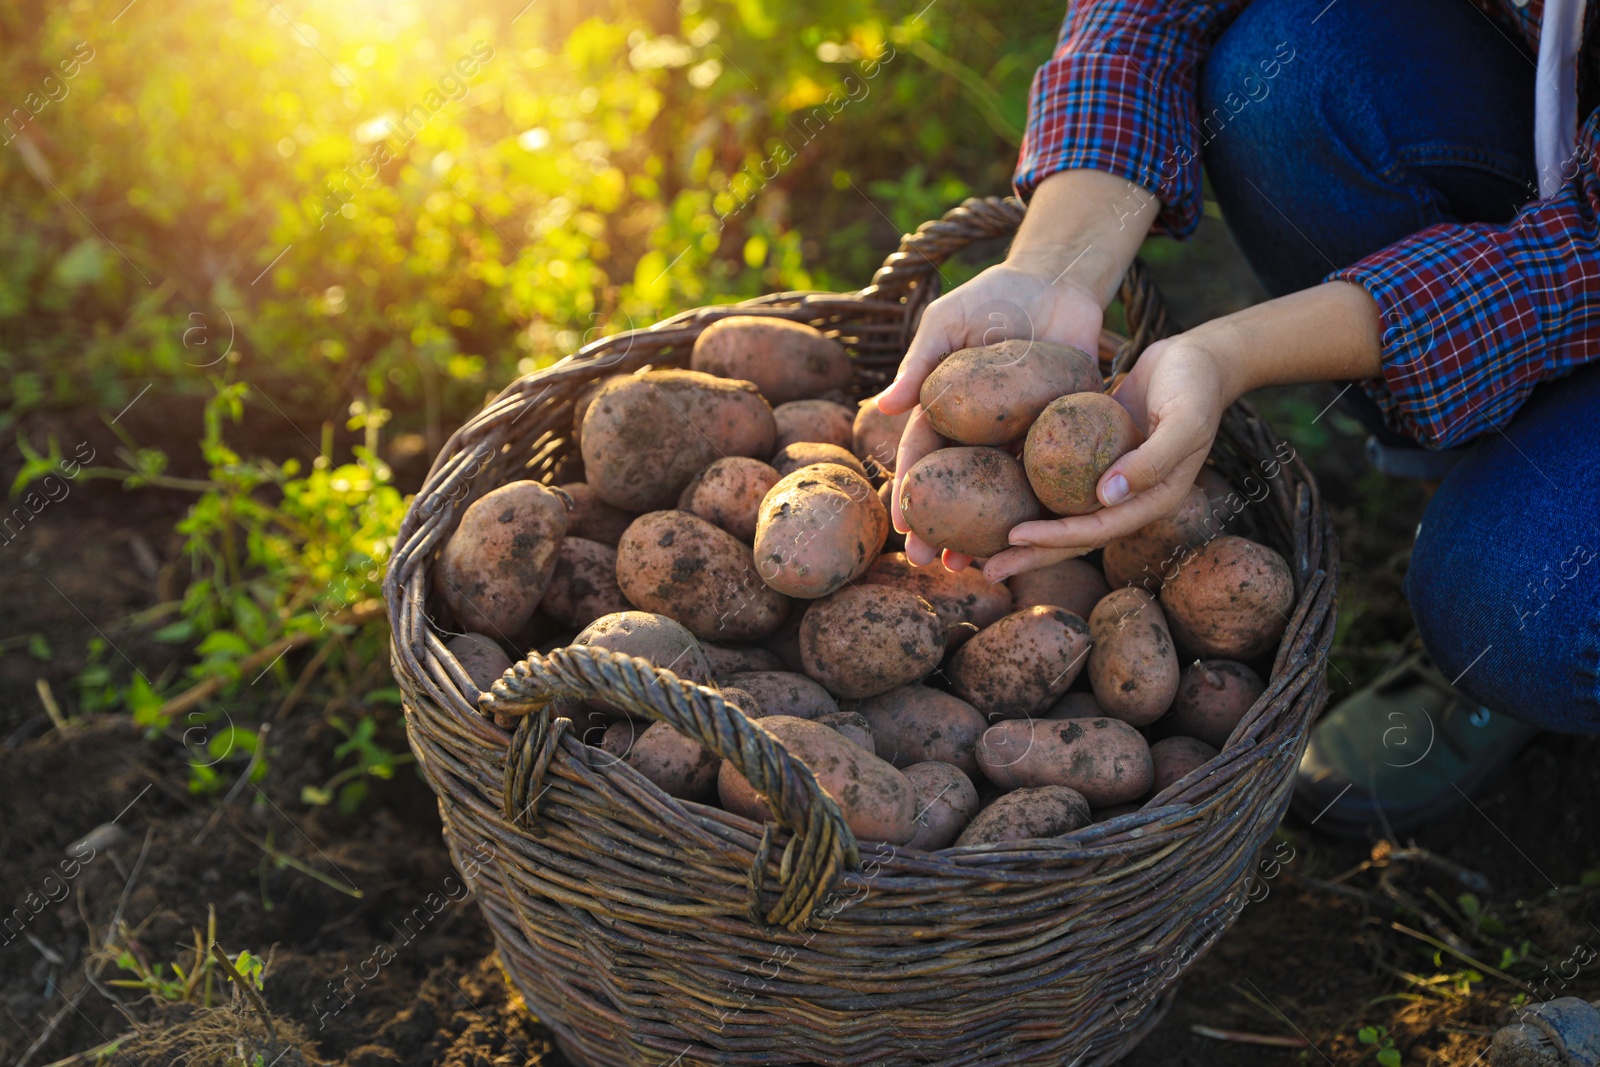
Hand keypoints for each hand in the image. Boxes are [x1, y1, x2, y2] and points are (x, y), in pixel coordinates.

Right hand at [879, 264, 1105, 568]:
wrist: (1058, 282)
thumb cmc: (993, 296)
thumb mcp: (947, 323)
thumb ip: (920, 363)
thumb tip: (883, 407)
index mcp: (948, 411)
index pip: (925, 458)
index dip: (913, 493)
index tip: (904, 526)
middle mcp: (983, 433)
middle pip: (962, 489)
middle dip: (945, 528)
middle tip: (933, 563)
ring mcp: (1023, 436)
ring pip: (1004, 493)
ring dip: (990, 532)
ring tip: (977, 567)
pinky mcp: (1065, 431)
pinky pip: (1055, 473)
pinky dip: (1046, 506)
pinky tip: (1039, 537)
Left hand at [981, 334, 1231, 581]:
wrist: (1199, 358)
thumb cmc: (1197, 387)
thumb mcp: (1185, 420)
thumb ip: (1152, 460)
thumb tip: (1106, 497)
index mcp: (1152, 500)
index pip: (1097, 531)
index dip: (1055, 539)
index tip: (1014, 537)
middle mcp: (1126, 498)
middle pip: (1071, 535)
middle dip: (1028, 554)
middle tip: (984, 568)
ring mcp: (1108, 479)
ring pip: (1059, 512)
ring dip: (1023, 529)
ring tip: (977, 543)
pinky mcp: (1092, 454)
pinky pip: (1056, 477)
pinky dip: (1027, 486)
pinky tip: (989, 487)